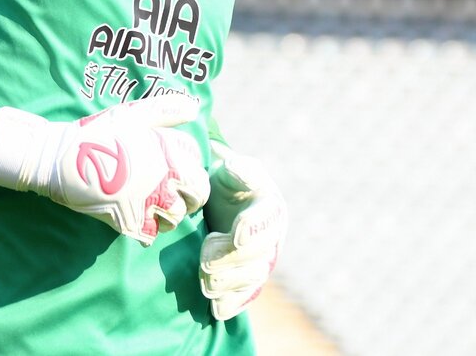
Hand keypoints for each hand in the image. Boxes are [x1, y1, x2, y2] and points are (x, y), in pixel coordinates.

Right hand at [0, 93, 209, 246]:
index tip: (180, 168)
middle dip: (190, 196)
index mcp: (167, 154)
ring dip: (168, 213)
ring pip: (175, 218)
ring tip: (154, 203)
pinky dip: (148, 229)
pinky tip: (139, 217)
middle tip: (176, 192)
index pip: (198, 167)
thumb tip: (193, 107)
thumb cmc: (97, 133)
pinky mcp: (129, 222)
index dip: (192, 167)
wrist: (60, 159)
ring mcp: (146, 204)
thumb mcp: (132, 115)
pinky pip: (151, 234)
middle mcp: (163, 180)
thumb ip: (165, 110)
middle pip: (196, 197)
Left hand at [200, 142, 286, 320]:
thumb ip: (237, 169)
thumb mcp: (231, 170)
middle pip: (259, 256)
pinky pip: (244, 298)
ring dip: (228, 283)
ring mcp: (261, 261)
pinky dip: (231, 304)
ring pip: (252, 280)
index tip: (236, 234)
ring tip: (204, 280)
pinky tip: (216, 307)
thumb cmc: (225, 184)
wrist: (218, 205)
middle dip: (232, 260)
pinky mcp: (246, 281)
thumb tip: (238, 167)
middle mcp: (271, 238)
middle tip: (205, 259)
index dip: (253, 229)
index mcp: (269, 207)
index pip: (267, 220)